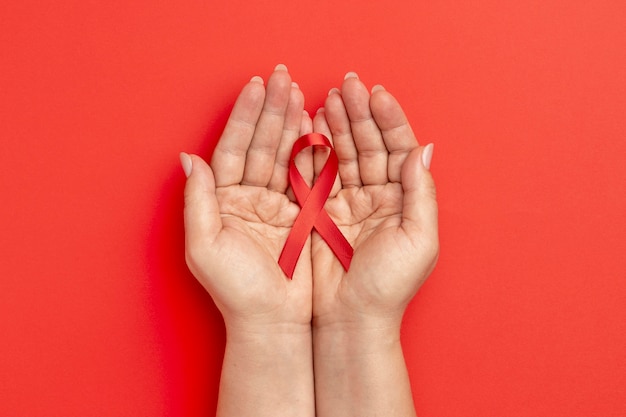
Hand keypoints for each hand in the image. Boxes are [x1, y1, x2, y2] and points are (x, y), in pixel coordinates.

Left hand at [182, 65, 312, 330]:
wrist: (274, 323)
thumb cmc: (235, 292)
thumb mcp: (205, 247)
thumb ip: (197, 201)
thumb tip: (188, 159)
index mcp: (222, 201)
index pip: (233, 149)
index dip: (244, 117)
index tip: (256, 86)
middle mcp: (247, 198)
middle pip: (259, 145)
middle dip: (271, 110)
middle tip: (283, 78)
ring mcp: (275, 204)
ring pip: (283, 155)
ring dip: (291, 123)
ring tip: (299, 92)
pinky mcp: (300, 215)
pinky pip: (305, 176)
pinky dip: (311, 151)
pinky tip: (315, 126)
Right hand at [311, 73, 438, 330]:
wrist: (350, 319)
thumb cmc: (388, 287)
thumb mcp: (418, 239)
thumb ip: (421, 193)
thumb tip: (423, 149)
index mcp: (403, 201)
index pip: (398, 149)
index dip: (389, 120)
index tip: (376, 94)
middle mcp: (377, 197)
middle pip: (370, 145)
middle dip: (360, 114)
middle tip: (347, 85)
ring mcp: (347, 202)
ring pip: (344, 154)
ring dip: (337, 125)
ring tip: (328, 98)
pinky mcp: (321, 212)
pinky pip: (318, 173)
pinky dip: (314, 149)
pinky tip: (311, 126)